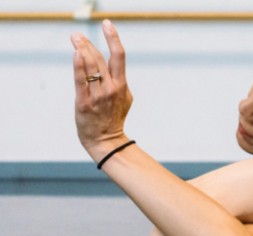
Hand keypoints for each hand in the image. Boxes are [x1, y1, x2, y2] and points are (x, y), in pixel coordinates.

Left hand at [71, 19, 132, 160]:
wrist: (107, 140)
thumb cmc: (114, 118)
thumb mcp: (124, 98)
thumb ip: (120, 80)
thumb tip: (113, 65)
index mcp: (122, 85)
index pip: (119, 56)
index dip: (113, 38)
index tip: (107, 24)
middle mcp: (111, 88)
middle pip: (100, 58)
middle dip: (89, 43)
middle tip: (77, 35)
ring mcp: (98, 95)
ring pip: (90, 66)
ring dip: (82, 49)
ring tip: (75, 38)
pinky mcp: (84, 102)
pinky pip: (81, 80)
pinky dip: (79, 66)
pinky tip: (76, 54)